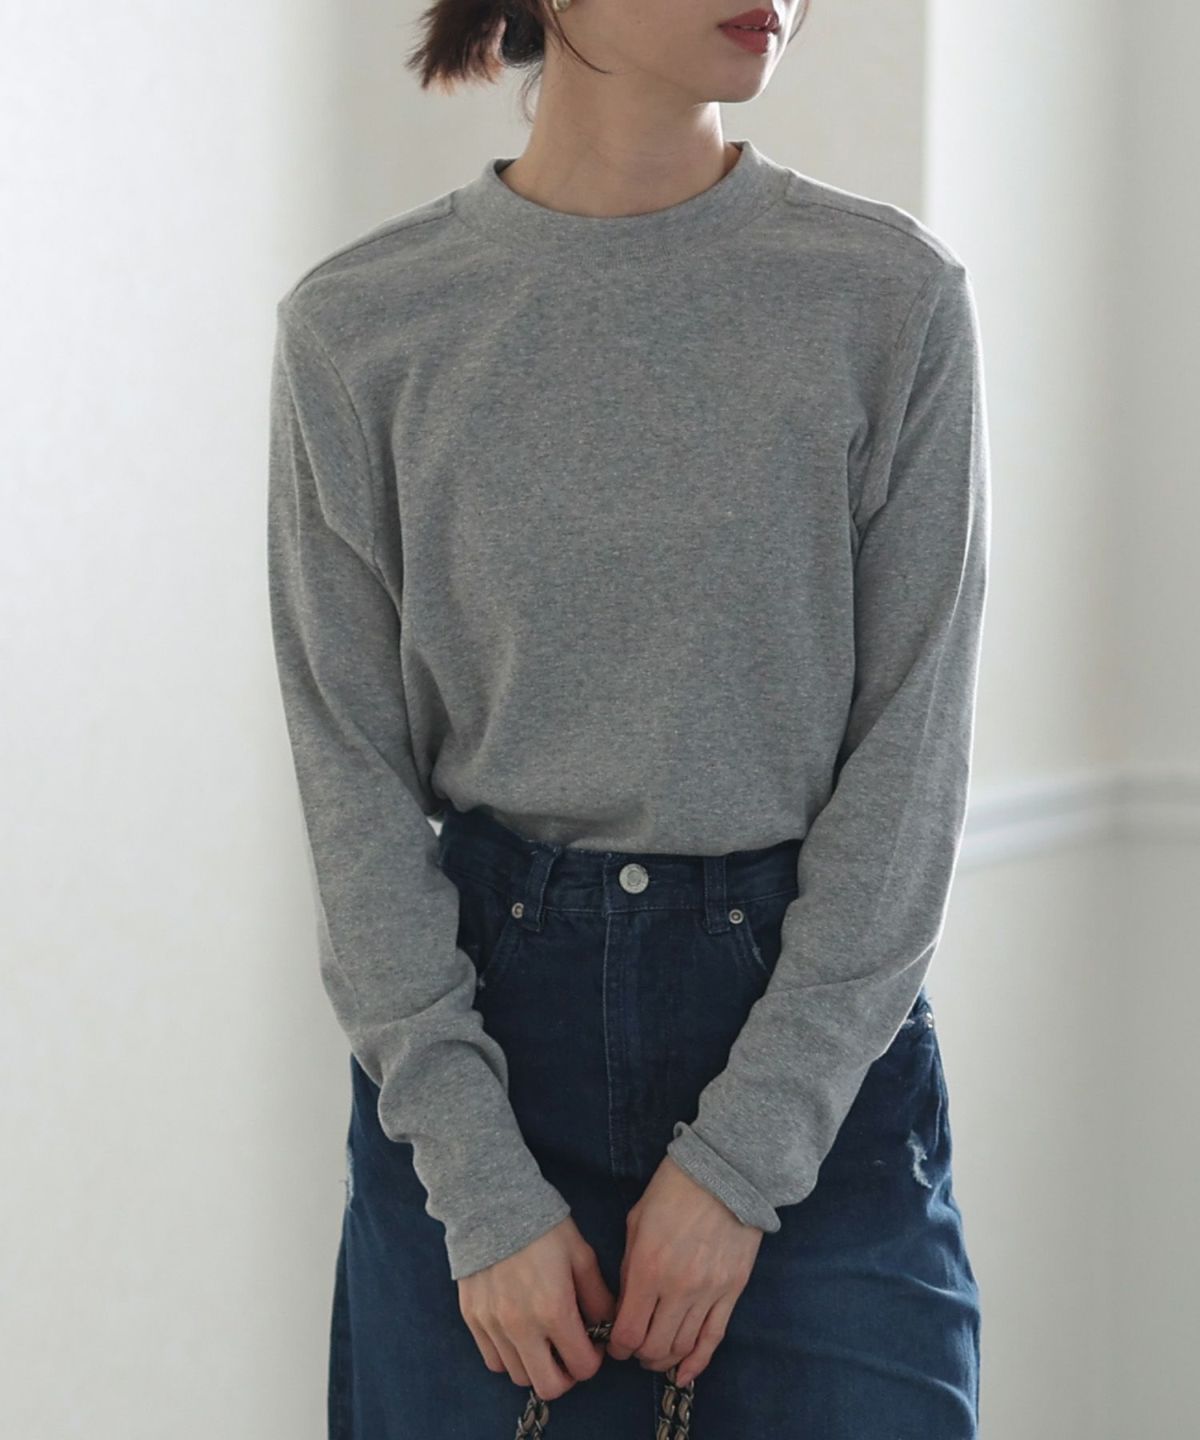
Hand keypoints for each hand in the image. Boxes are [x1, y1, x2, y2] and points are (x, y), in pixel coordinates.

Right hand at [458, 1216, 615, 1401]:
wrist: (491, 1205)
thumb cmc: (543, 1228)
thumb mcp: (581, 1256)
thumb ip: (598, 1297)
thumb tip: (607, 1326)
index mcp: (554, 1310)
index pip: (582, 1367)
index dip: (594, 1360)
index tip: (593, 1344)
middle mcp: (521, 1327)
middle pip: (548, 1387)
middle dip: (567, 1376)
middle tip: (570, 1354)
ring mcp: (493, 1326)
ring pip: (518, 1376)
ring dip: (537, 1366)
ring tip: (544, 1341)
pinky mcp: (473, 1320)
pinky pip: (493, 1360)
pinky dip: (510, 1357)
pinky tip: (520, 1334)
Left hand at [606, 1155, 762, 1388]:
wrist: (725, 1172)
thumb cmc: (673, 1190)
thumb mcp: (637, 1222)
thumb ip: (630, 1268)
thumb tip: (627, 1305)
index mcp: (649, 1268)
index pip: (628, 1331)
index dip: (617, 1346)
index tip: (614, 1345)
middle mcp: (679, 1287)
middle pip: (655, 1346)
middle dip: (639, 1355)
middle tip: (634, 1349)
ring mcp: (709, 1292)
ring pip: (683, 1346)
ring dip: (665, 1359)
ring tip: (656, 1356)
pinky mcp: (732, 1291)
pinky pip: (714, 1338)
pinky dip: (698, 1362)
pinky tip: (685, 1374)